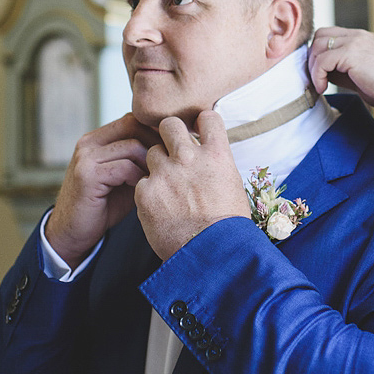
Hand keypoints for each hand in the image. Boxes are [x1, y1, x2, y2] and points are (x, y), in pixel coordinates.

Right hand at [46, 113, 162, 268]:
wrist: (72, 233)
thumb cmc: (103, 206)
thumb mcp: (125, 178)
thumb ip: (141, 161)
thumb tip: (175, 149)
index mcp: (96, 139)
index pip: (132, 120)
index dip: (155, 131)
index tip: (173, 148)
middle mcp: (88, 143)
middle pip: (132, 125)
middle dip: (156, 141)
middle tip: (171, 161)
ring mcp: (86, 157)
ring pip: (131, 146)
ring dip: (150, 162)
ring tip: (158, 178)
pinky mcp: (87, 175)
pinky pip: (124, 167)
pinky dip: (139, 177)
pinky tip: (143, 189)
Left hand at [135, 110, 250, 259]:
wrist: (211, 257)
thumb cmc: (227, 227)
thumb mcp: (231, 185)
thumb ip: (215, 164)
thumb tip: (208, 156)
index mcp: (216, 154)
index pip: (207, 116)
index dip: (201, 123)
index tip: (198, 132)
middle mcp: (189, 158)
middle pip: (169, 125)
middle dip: (168, 134)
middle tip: (171, 149)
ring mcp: (165, 173)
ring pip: (151, 153)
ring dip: (157, 165)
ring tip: (167, 187)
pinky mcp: (146, 192)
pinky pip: (142, 182)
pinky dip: (148, 192)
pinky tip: (159, 208)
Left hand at [307, 27, 373, 107]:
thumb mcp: (363, 75)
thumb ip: (344, 70)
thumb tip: (324, 75)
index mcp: (361, 39)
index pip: (330, 35)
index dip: (320, 53)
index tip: (320, 73)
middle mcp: (357, 36)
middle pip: (320, 35)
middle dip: (313, 57)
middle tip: (316, 78)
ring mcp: (355, 41)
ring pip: (318, 45)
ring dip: (313, 67)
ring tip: (319, 85)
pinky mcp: (351, 53)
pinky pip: (322, 61)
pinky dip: (317, 75)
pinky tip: (323, 87)